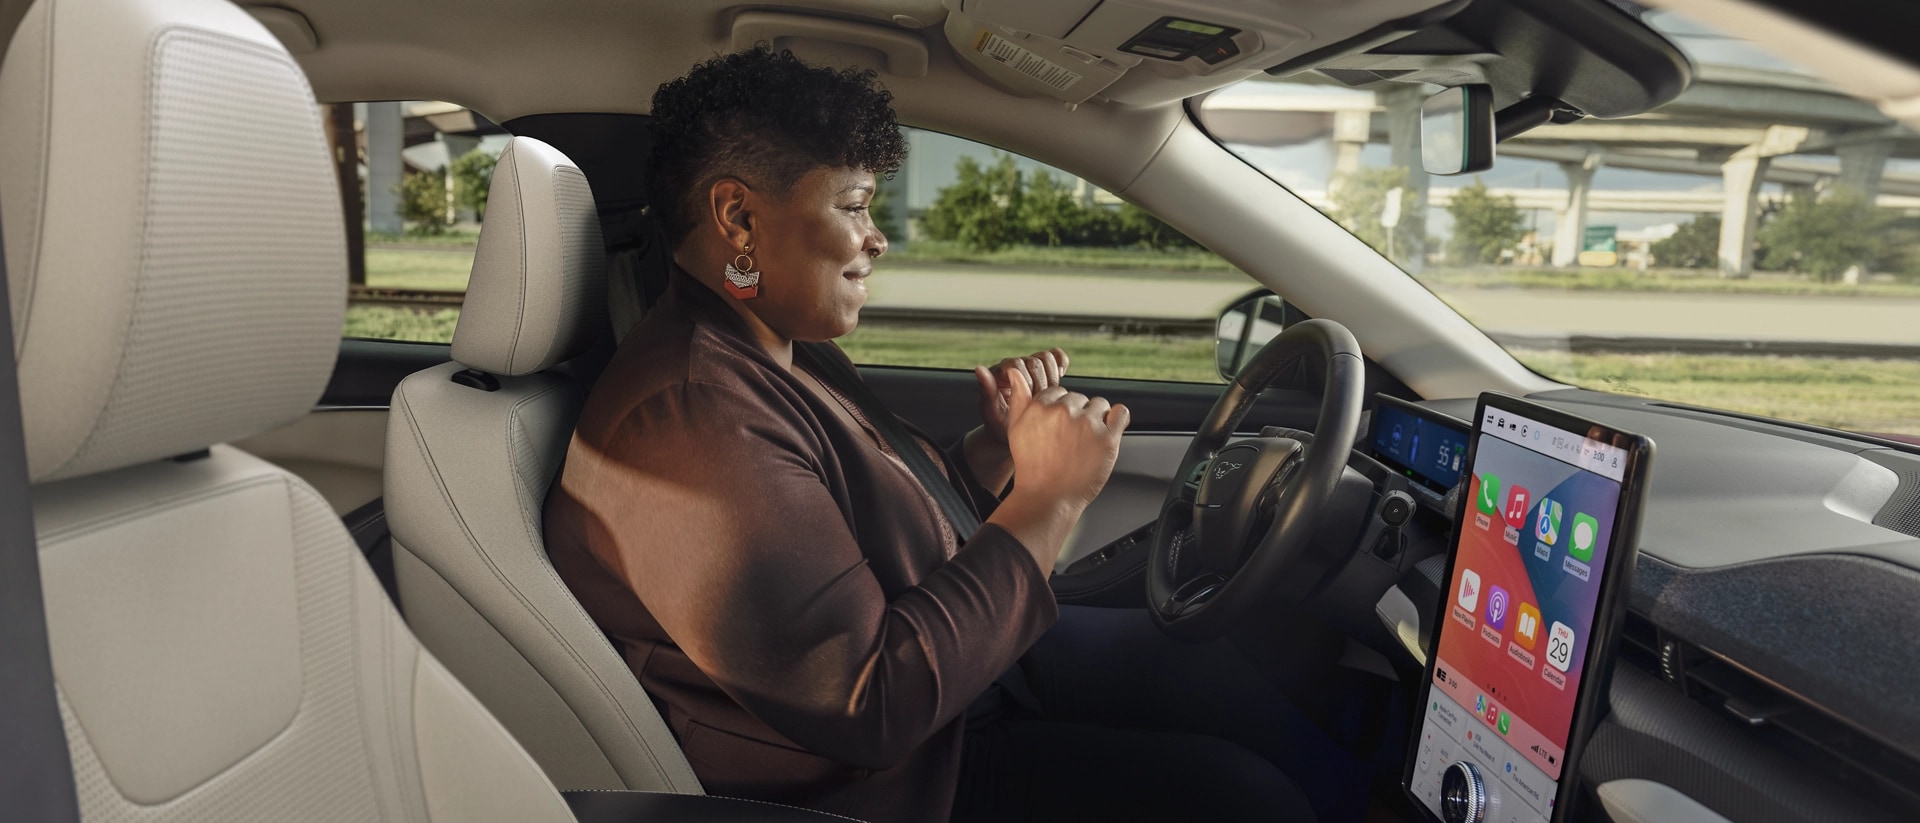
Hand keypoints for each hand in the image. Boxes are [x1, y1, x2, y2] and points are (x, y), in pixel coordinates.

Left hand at [974, 348, 1068, 446]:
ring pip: (1046, 358)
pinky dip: (1061, 363)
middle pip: (1035, 361)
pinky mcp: (1044, 370)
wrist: (1014, 434)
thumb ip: (986, 391)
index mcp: (998, 373)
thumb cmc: (1000, 425)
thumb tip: (979, 369)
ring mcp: (1029, 367)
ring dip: (1052, 378)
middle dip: (1041, 385)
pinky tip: (1060, 377)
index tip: (1027, 401)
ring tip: (1046, 396)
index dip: (1027, 383)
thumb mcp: (991, 413)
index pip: (1016, 365)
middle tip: (1038, 403)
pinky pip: (1056, 357)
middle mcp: (1012, 366)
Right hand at [999, 362, 1128, 509]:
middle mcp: (1064, 411)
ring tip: (1086, 442)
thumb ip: (1019, 397)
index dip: (1059, 411)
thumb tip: (1015, 371)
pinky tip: (1108, 431)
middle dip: (1077, 415)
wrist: (1047, 498)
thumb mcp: (1016, 429)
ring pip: (1100, 405)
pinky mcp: (1107, 439)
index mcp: (1041, 406)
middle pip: (1079, 398)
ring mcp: (1087, 424)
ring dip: (1096, 419)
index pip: (1060, 393)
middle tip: (1070, 440)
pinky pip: (1121, 413)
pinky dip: (1117, 419)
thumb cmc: (1031, 466)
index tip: (1058, 430)